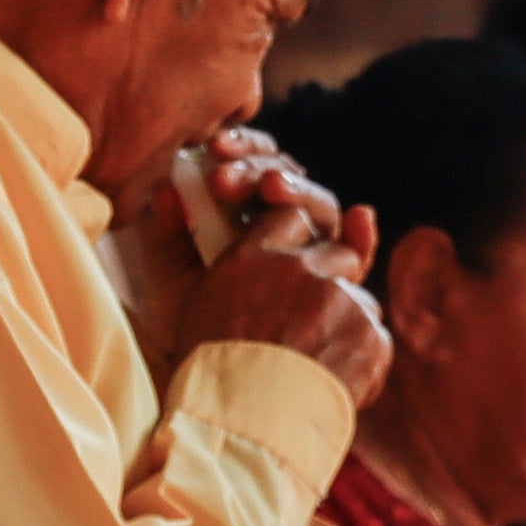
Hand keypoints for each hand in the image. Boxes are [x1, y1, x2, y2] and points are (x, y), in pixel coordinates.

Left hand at [125, 125, 373, 368]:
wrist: (210, 376)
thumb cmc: (188, 320)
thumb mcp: (167, 272)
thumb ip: (164, 230)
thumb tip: (164, 187)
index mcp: (241, 203)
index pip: (251, 159)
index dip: (238, 148)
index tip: (213, 149)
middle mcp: (279, 216)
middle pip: (285, 175)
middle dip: (258, 168)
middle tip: (226, 178)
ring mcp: (311, 246)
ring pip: (317, 204)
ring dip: (297, 190)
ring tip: (272, 189)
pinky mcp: (337, 278)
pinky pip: (354, 250)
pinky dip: (361, 235)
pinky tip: (360, 219)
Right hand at [183, 206, 390, 404]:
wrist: (241, 429)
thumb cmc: (210, 382)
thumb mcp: (197, 313)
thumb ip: (224, 275)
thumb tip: (209, 232)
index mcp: (252, 258)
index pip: (293, 220)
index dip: (301, 247)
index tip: (297, 272)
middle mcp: (299, 268)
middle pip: (340, 253)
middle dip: (335, 282)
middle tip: (313, 326)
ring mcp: (338, 299)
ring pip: (362, 301)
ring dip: (348, 328)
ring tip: (317, 369)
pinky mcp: (368, 334)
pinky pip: (377, 341)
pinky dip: (362, 364)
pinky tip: (333, 388)